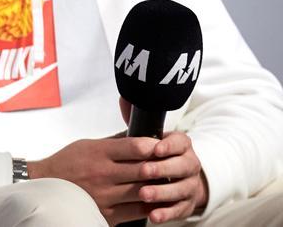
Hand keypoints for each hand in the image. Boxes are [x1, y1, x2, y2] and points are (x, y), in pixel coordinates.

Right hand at [27, 135, 157, 225]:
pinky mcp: (106, 214)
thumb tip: (138, 135)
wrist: (45, 187)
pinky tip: (154, 201)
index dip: (153, 146)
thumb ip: (113, 142)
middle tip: (171, 165)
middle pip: (143, 169)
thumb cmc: (65, 165)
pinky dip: (149, 206)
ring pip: (143, 191)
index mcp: (97, 153)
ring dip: (158, 188)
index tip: (160, 147)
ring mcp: (105, 195)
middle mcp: (102, 173)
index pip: (134, 146)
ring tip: (165, 183)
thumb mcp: (86, 145)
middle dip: (160, 166)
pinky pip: (137, 211)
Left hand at [119, 97, 208, 222]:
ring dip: (162, 192)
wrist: (176, 176)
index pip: (180, 142)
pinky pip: (179, 210)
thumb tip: (124, 99)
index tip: (155, 148)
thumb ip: (137, 121)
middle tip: (144, 171)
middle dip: (162, 168)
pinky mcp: (186, 204)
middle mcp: (190, 164)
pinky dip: (167, 213)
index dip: (169, 145)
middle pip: (182, 166)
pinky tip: (153, 215)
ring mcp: (190, 185)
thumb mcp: (145, 136)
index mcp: (180, 145)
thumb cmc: (154, 154)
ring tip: (144, 194)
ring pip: (181, 189)